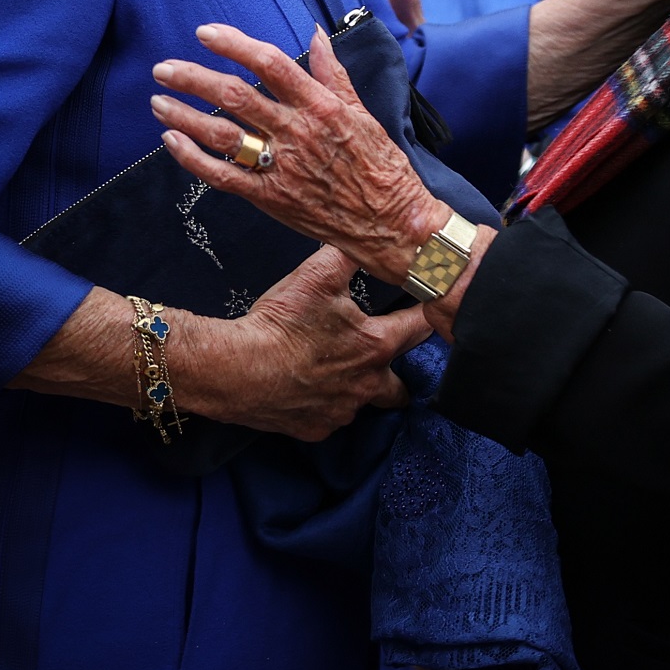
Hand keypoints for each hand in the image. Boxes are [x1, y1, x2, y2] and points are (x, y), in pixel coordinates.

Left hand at [150, 22, 449, 285]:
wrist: (393, 223)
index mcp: (321, 105)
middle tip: (164, 67)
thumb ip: (333, 73)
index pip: (270, 64)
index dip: (234, 45)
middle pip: (236, 96)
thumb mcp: (363, 112)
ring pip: (222, 135)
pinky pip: (223, 177)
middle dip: (194, 78)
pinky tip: (171, 141)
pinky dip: (194, 159)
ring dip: (185, 116)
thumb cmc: (382, 166)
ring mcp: (282, 167)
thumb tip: (317, 33)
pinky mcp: (272, 198)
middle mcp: (298, 132)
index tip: (205, 33)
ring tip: (157, 101)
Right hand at [175, 244, 432, 439]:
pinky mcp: (315, 429)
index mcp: (376, 346)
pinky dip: (327, 403)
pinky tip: (311, 387)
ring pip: (364, 403)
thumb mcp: (319, 274)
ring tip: (342, 369)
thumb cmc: (282, 321)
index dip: (427, 316)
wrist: (237, 369)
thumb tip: (369, 239)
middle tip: (385, 353)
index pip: (420, 328)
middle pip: (402, 387)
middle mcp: (367, 385)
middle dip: (399, 371)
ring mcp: (342, 412)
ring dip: (359, 387)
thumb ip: (350, 255)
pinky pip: (332, 417)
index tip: (432, 310)